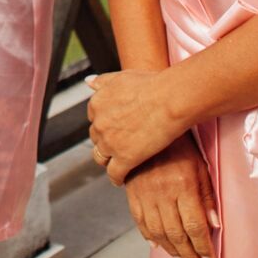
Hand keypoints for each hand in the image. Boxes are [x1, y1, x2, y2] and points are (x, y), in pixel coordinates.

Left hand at [86, 68, 185, 184]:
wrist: (169, 100)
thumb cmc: (152, 85)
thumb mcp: (122, 77)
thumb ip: (103, 81)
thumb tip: (88, 82)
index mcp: (97, 103)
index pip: (94, 118)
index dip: (105, 124)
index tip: (114, 128)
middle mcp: (99, 123)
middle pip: (97, 138)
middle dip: (105, 141)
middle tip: (119, 145)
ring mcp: (110, 142)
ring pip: (101, 157)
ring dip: (108, 160)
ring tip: (117, 164)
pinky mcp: (124, 159)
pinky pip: (114, 174)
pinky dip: (116, 178)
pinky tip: (121, 180)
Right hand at [122, 134, 216, 257]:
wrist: (148, 123)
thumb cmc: (178, 143)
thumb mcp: (200, 166)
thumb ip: (207, 196)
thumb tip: (215, 223)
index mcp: (182, 186)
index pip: (195, 226)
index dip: (203, 246)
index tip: (209, 256)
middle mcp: (162, 193)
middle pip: (176, 234)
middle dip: (188, 254)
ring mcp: (145, 194)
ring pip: (157, 232)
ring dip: (170, 248)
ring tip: (180, 255)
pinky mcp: (132, 192)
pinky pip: (139, 220)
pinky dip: (148, 235)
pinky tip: (156, 243)